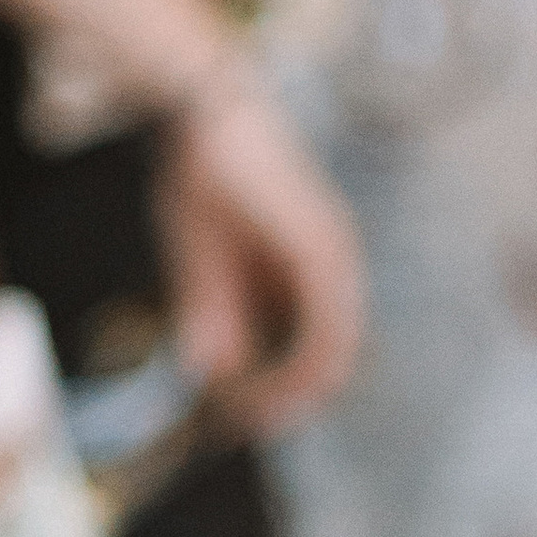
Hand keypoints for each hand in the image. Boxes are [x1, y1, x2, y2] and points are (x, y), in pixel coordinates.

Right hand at [160, 70, 366, 435]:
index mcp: (312, 271)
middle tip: (249, 426)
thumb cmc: (202, 172)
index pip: (317, 349)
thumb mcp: (200, 259)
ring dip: (294, 390)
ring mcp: (335, 258)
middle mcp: (336, 268)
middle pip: (331, 361)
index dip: (284, 389)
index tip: (246, 416)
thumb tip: (207, 371)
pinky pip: (326, 329)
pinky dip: (300, 364)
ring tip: (253, 413)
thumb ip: (210, 314)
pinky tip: (267, 382)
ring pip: (333, 353)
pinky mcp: (322, 251)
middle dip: (291, 401)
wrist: (200, 109)